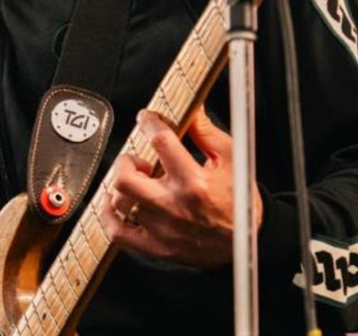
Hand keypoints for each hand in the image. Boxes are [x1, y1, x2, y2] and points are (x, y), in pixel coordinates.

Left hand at [99, 109, 262, 267]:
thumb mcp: (231, 159)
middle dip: (126, 161)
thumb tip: (190, 110)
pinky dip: (108, 216)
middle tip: (137, 160)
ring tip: (136, 182)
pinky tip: (116, 203)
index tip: (147, 118)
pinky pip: (117, 233)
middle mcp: (174, 206)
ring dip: (121, 186)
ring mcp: (162, 229)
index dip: (149, 123)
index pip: (160, 142)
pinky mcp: (156, 247)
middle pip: (125, 177)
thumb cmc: (240, 201)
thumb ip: (206, 133)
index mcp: (194, 182)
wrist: (249, 242)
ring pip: (119, 202)